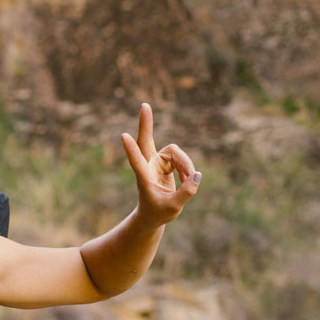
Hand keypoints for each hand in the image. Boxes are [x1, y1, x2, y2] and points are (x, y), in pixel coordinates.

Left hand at [120, 103, 201, 226]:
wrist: (154, 214)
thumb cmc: (158, 212)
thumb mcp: (174, 207)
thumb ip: (187, 192)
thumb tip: (197, 175)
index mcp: (143, 178)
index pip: (136, 161)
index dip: (131, 149)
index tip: (122, 136)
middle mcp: (148, 166)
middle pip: (146, 141)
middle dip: (146, 123)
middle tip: (144, 105)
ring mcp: (156, 162)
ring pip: (176, 153)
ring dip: (186, 165)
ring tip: (189, 181)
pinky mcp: (165, 162)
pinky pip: (181, 158)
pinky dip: (188, 168)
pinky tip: (188, 179)